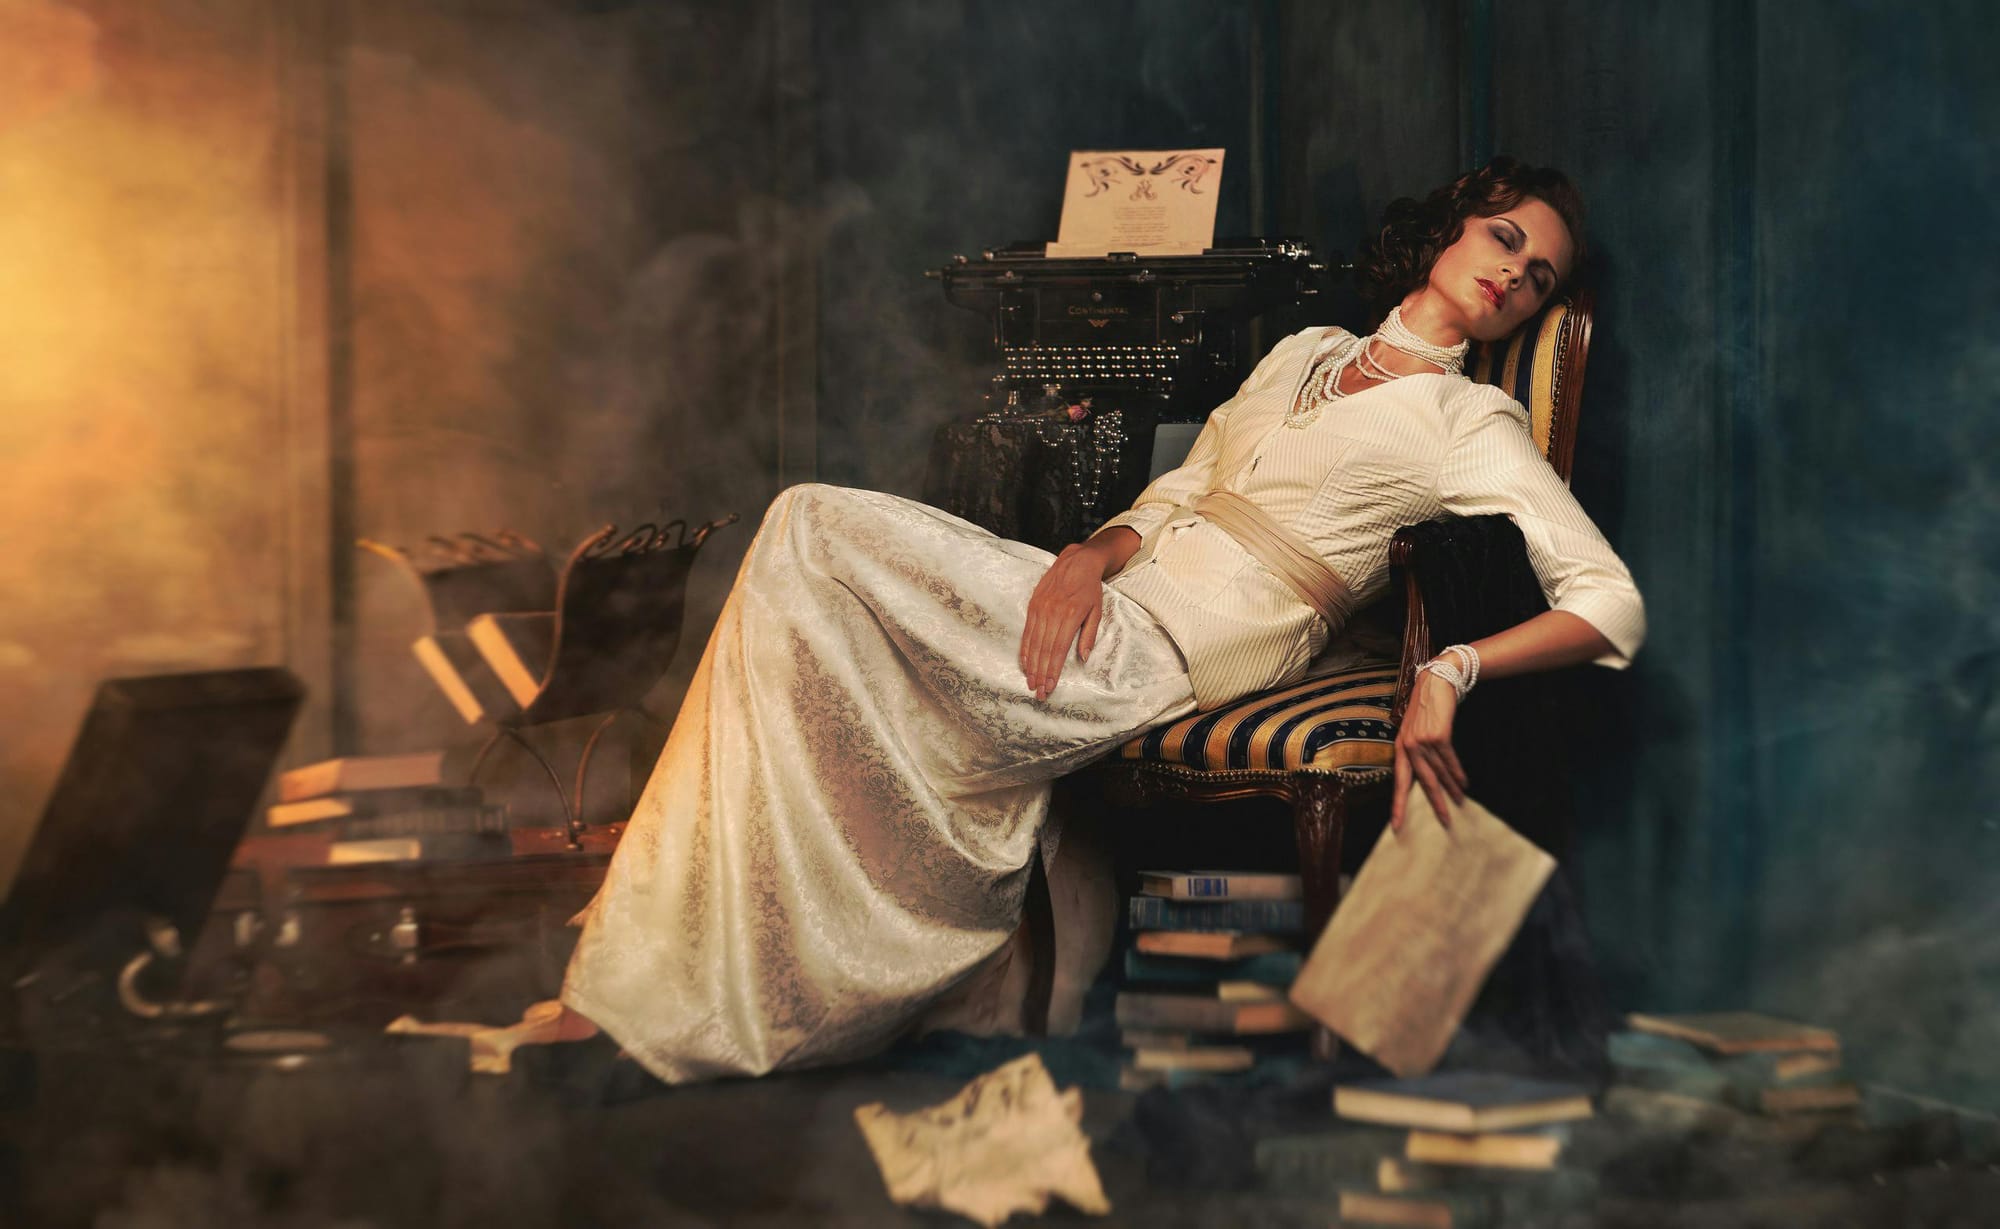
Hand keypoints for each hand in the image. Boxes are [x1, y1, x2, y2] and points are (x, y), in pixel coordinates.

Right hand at [1019, 540, 1113, 699]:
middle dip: (1040, 674)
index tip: (1050, 687)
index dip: (1053, 671)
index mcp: (1070, 616)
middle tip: (1039, 692)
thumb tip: (1083, 658)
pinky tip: (1025, 663)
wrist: (1077, 561)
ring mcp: (1040, 609)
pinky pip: (1027, 632)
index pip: (1058, 650)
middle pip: (1044, 650)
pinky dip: (1025, 650)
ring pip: (1034, 643)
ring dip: (1032, 666)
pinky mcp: (1033, 605)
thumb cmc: (1090, 588)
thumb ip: (1089, 635)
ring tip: (1031, 683)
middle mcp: (1052, 613)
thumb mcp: (1097, 610)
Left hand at [1392, 670, 1467, 830]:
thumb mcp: (1413, 731)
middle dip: (1435, 804)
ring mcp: (1423, 741)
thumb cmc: (1424, 710)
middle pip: (1422, 783)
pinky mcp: (1439, 736)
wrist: (1435, 683)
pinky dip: (1458, 774)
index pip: (1398, 782)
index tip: (1397, 825)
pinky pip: (1450, 761)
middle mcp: (1408, 747)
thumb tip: (1426, 778)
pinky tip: (1463, 784)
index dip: (1398, 804)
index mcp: (1399, 748)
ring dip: (1452, 789)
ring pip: (1439, 773)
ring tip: (1460, 803)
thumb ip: (1415, 753)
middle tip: (1445, 822)